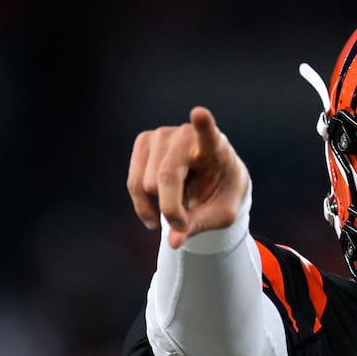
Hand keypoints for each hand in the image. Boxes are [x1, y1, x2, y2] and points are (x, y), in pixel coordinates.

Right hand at [127, 106, 248, 248]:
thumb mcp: (222, 215)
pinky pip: (134, 184)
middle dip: (171, 208)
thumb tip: (173, 241)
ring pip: (147, 183)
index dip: (203, 125)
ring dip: (160, 205)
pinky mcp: (143, 141)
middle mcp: (187, 135)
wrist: (214, 180)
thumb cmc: (222, 195)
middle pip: (167, 176)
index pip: (208, 134)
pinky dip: (143, 205)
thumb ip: (200, 226)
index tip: (199, 114)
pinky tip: (157, 212)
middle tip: (182, 225)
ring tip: (178, 207)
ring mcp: (162, 135)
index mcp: (216, 148)